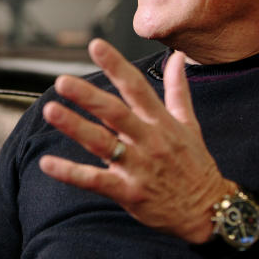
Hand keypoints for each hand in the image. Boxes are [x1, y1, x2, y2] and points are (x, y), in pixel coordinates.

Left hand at [38, 38, 234, 243]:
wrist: (210, 212)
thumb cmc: (196, 166)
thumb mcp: (190, 125)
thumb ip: (178, 90)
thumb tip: (177, 57)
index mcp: (161, 122)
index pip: (136, 87)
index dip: (116, 65)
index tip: (96, 45)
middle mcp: (149, 141)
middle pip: (116, 113)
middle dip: (89, 96)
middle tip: (63, 81)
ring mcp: (138, 167)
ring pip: (102, 144)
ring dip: (75, 127)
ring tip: (51, 110)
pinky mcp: (128, 192)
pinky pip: (95, 181)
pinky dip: (71, 173)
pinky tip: (47, 163)